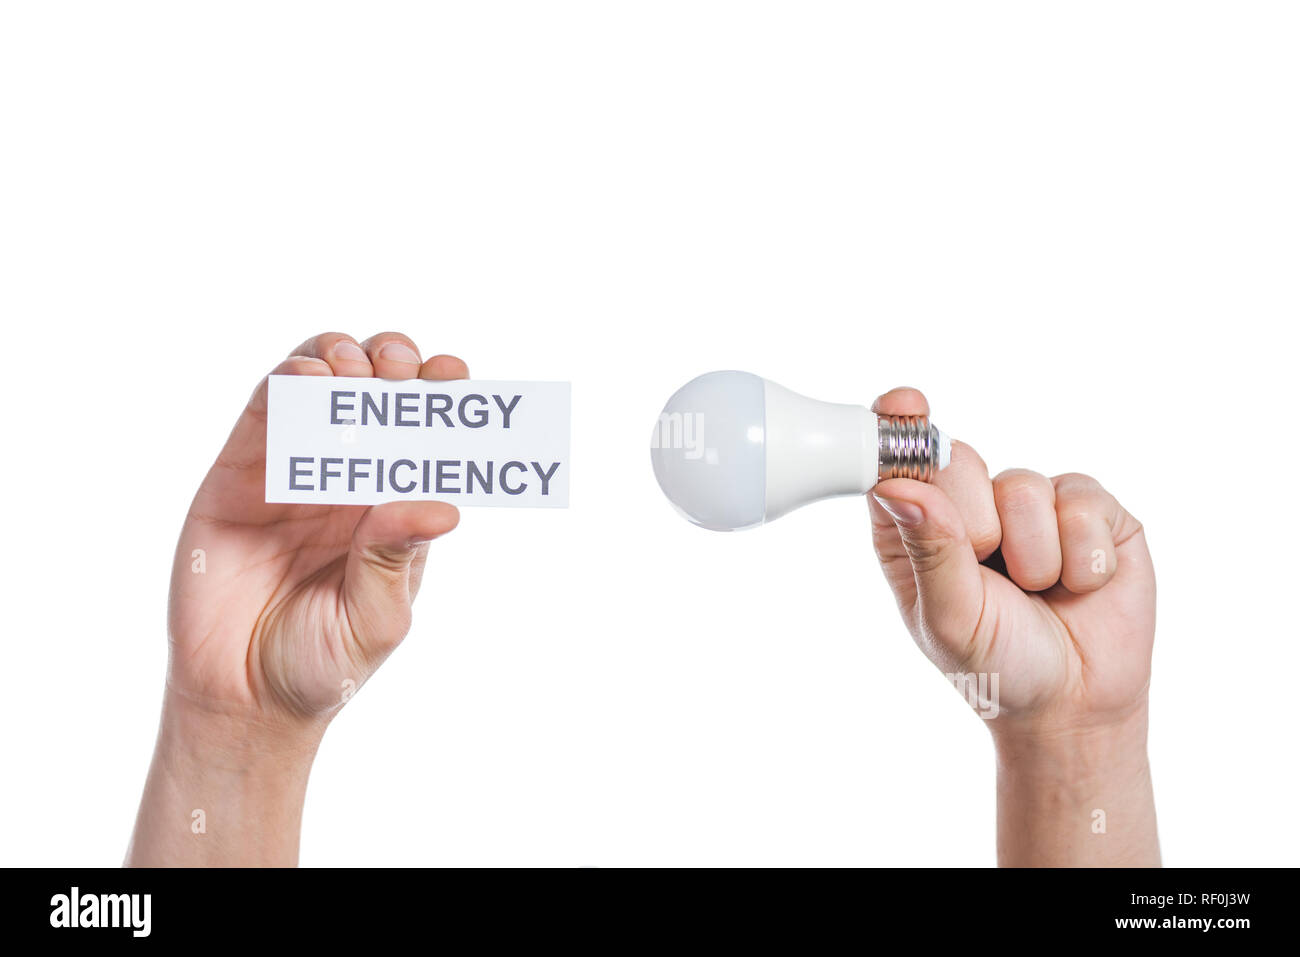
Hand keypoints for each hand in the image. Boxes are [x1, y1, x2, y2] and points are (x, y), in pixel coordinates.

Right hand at [129, 332, 466, 864]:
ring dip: (340, 361)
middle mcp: (348, 481)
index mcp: (393, 509)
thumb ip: (395, 559)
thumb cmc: (322, 665)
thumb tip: (444, 509)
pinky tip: (305, 380)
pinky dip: (284, 384)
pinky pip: (262, 414)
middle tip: (399, 368)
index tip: (455, 375)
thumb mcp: (374, 617)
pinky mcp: (239, 474)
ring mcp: (294, 473)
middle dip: (392, 365)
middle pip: (375, 396)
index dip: (440, 398)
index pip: (423, 438)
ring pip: (320, 389)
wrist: (242, 698)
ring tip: (351, 370)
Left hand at [868, 387, 1158, 865]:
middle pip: (956, 459)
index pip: (895, 461)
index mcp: (914, 526)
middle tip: (992, 572)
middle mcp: (967, 504)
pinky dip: (1082, 556)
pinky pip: (1083, 501)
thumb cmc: (996, 663)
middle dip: (975, 522)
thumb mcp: (950, 617)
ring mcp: (1030, 501)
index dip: (897, 428)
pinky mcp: (1090, 508)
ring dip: (1034, 555)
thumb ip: (929, 549)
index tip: (902, 405)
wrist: (1075, 703)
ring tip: (1038, 590)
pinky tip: (1080, 584)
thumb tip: (896, 485)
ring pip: (1024, 485)